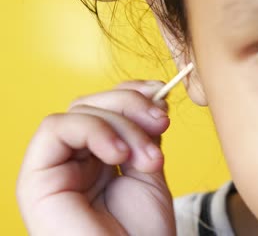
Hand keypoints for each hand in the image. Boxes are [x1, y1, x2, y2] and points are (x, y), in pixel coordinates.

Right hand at [16, 80, 175, 235]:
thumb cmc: (142, 230)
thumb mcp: (148, 169)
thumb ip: (143, 133)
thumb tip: (151, 95)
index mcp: (97, 157)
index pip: (106, 108)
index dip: (133, 94)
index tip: (162, 94)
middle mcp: (72, 159)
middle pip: (92, 104)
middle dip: (131, 107)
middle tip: (161, 123)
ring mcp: (53, 167)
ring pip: (78, 112)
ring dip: (121, 125)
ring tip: (147, 157)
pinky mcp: (36, 178)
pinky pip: (57, 129)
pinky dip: (93, 132)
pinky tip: (119, 156)